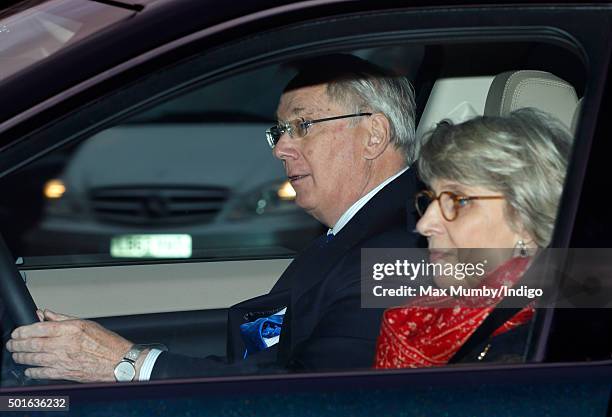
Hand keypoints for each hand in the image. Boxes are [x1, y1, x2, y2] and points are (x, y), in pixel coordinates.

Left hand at [6, 309, 132, 381]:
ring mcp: (63, 360)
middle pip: (32, 344)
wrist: (119, 362)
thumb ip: (62, 318)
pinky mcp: (65, 373)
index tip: (17, 332)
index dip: (23, 330)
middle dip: (17, 344)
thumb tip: (46, 314)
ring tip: (16, 355)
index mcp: (70, 329)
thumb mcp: (86, 323)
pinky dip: (32, 372)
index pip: (39, 328)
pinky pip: (42, 373)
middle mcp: (65, 345)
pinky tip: (29, 370)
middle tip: (11, 344)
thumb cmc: (107, 343)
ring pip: (34, 359)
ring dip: (21, 357)